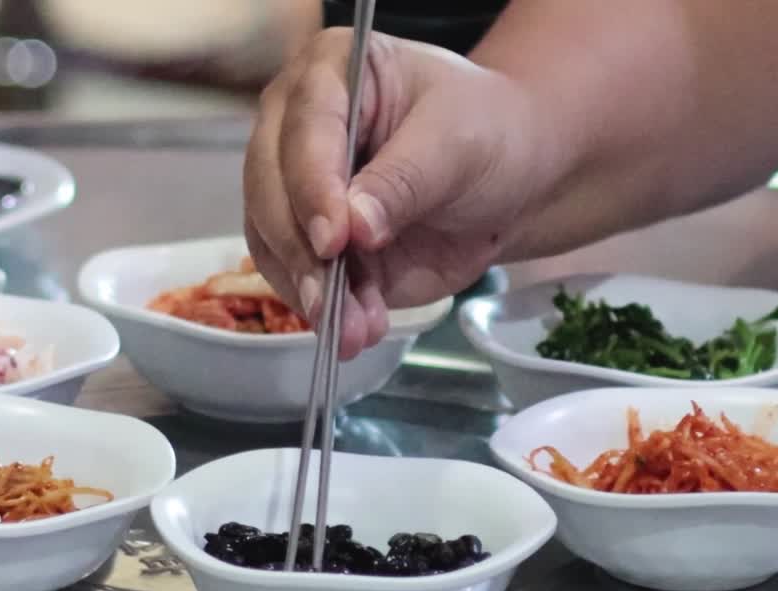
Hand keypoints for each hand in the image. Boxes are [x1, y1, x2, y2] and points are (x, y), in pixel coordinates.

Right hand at [243, 28, 547, 358]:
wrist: (508, 177)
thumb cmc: (486, 133)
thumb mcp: (458, 143)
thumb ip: (405, 180)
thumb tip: (354, 227)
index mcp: (330, 72)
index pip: (304, 126)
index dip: (311, 184)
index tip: (333, 238)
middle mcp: (295, 126)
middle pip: (269, 186)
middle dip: (301, 249)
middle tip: (331, 296)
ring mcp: (296, 187)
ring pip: (273, 241)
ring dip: (310, 291)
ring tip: (355, 330)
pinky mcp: (310, 241)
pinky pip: (299, 278)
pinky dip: (326, 310)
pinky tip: (357, 331)